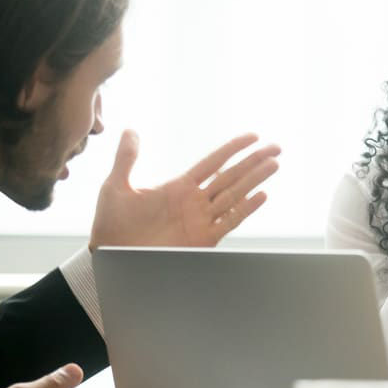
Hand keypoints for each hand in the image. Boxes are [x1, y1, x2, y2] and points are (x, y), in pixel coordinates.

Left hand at [89, 130, 279, 250]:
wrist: (112, 257)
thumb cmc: (112, 225)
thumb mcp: (116, 186)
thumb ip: (126, 158)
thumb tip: (130, 130)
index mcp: (178, 187)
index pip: (213, 162)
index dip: (233, 149)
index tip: (252, 136)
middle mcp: (195, 202)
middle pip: (231, 176)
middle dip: (254, 161)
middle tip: (276, 147)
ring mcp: (201, 220)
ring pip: (235, 194)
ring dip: (255, 179)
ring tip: (274, 164)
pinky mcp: (202, 239)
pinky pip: (229, 221)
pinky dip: (245, 208)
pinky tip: (261, 196)